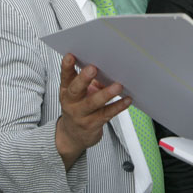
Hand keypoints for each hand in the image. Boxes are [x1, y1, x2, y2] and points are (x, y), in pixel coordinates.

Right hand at [56, 53, 130, 169]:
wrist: (73, 136)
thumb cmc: (80, 108)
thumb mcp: (81, 94)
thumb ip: (91, 82)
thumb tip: (109, 69)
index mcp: (66, 91)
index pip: (65, 77)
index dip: (66, 66)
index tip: (71, 56)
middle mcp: (71, 103)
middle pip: (75, 90)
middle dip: (84, 79)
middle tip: (93, 68)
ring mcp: (81, 115)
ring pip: (92, 103)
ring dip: (106, 94)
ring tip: (118, 86)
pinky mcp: (92, 124)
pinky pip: (107, 114)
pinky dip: (118, 106)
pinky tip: (127, 100)